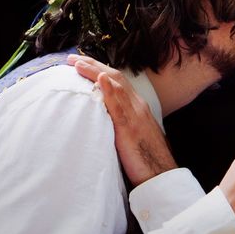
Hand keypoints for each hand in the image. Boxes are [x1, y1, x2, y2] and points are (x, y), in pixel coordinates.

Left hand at [68, 54, 176, 184]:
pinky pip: (119, 106)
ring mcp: (135, 115)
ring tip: (79, 63)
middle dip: (93, 65)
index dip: (99, 69)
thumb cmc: (146, 159)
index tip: (81, 63)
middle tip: (72, 58)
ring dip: (96, 72)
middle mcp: (137, 105)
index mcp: (137, 107)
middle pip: (115, 78)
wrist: (162, 175)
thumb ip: (119, 122)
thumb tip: (101, 116)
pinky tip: (100, 80)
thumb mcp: (131, 135)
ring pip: (115, 86)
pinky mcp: (130, 128)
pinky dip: (109, 91)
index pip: (117, 81)